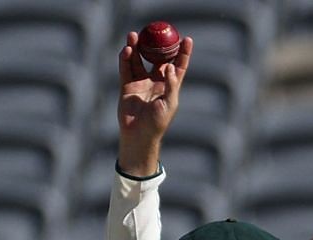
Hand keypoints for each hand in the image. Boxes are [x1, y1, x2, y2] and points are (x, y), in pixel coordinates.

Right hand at [117, 30, 192, 175]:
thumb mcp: (169, 103)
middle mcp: (156, 81)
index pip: (178, 65)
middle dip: (155, 45)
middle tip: (154, 32)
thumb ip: (171, 85)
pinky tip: (127, 50)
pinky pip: (125, 68)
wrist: (139, 135)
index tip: (187, 39)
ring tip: (134, 35)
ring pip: (138, 60)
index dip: (183, 53)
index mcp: (170, 86)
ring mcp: (141, 83)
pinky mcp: (127, 86)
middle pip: (156, 58)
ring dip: (136, 47)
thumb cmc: (158, 122)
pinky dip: (125, 59)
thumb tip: (172, 67)